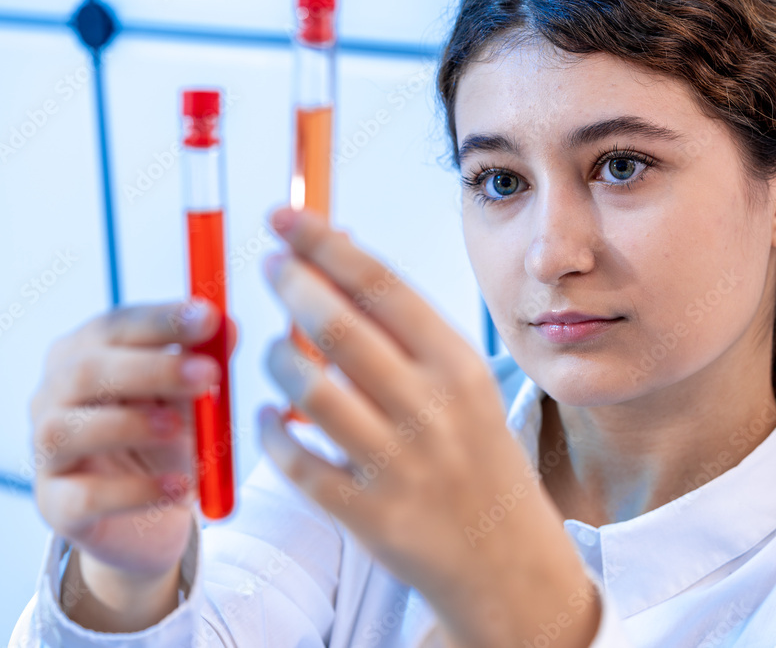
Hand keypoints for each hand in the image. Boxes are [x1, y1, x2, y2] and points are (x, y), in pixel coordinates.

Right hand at [30, 300, 234, 581]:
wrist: (148, 515)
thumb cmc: (161, 438)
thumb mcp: (187, 396)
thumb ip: (203, 361)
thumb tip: (229, 327)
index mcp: (83, 355)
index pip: (114, 327)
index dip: (161, 321)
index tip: (209, 318)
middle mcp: (53, 399)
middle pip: (86, 373)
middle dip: (151, 369)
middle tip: (208, 373)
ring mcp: (47, 454)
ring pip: (66, 431)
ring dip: (129, 425)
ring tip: (179, 428)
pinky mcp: (57, 507)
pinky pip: (86, 497)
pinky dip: (137, 492)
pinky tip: (179, 487)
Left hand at [259, 207, 601, 647]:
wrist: (507, 558)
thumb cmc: (476, 453)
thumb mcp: (463, 383)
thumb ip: (406, 329)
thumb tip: (338, 257)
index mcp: (459, 367)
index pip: (382, 286)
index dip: (325, 243)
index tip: (285, 216)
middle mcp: (433, 411)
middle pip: (340, 329)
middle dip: (292, 284)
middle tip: (267, 263)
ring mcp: (400, 466)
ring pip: (310, 392)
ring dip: (276, 359)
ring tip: (271, 349)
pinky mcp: (369, 516)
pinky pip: (296, 463)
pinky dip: (273, 431)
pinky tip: (273, 416)